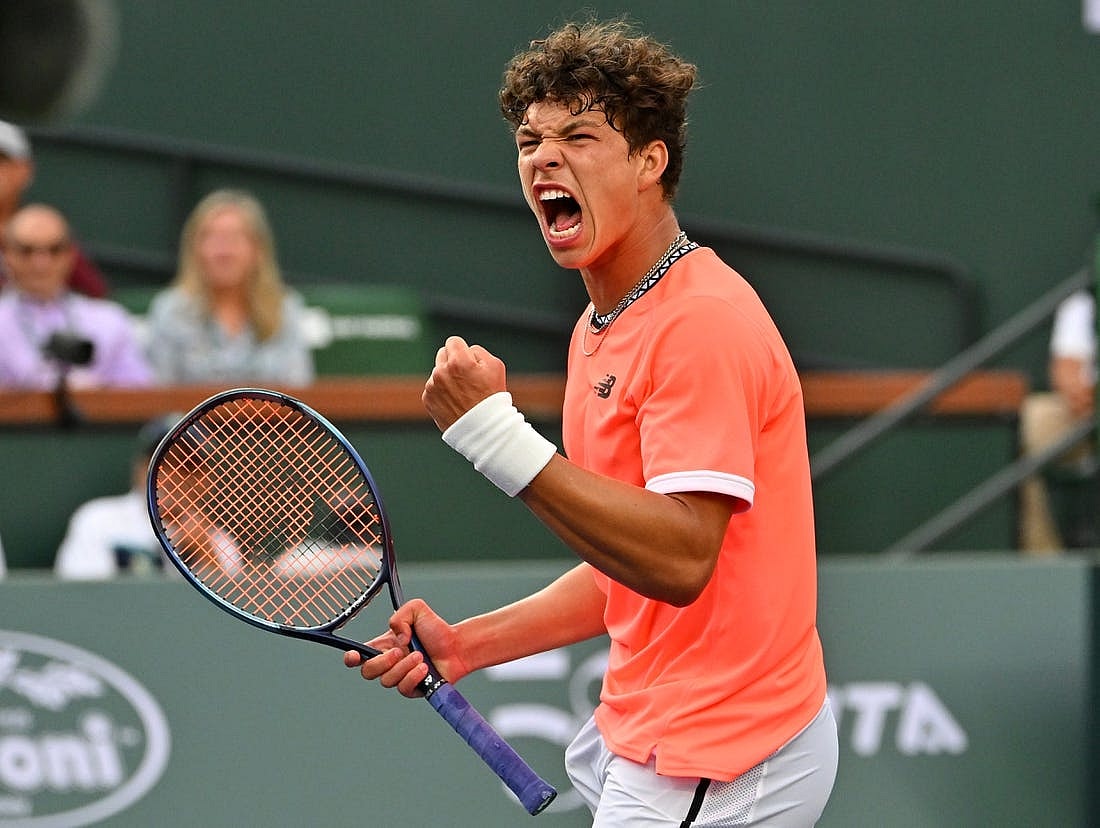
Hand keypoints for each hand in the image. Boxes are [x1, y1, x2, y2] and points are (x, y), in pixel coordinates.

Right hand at [343, 599, 467, 697]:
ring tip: (420, 656)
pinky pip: (403, 689)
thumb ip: (400, 616)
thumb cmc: (437, 630)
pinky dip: (413, 677)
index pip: (358, 656)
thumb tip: (395, 639)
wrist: (457, 646)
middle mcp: (389, 664)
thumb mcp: (416, 610)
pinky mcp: (412, 689)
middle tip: (400, 651)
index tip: (354, 656)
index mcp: (384, 646)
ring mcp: (400, 678)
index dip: (351, 658)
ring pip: (387, 680)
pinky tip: (424, 668)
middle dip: (381, 662)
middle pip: (368, 672)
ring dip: (404, 666)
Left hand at [422, 336, 507, 431]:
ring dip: (447, 378)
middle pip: (443, 354)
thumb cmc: (492, 397)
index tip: (468, 361)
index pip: (453, 341)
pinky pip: (433, 389)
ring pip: (437, 373)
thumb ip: (477, 351)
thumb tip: (465, 350)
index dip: (463, 350)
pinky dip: (442, 393)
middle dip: (453, 362)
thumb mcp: (495, 366)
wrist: (484, 428)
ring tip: (463, 393)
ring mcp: (432, 386)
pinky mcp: (428, 400)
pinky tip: (455, 402)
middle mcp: (441, 371)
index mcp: (458, 360)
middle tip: (466, 377)